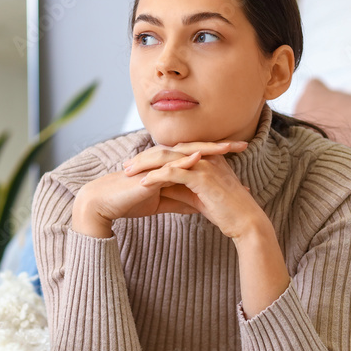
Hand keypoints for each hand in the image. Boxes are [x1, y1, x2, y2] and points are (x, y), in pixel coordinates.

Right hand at [72, 140, 247, 236]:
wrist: (105, 204)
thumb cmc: (130, 201)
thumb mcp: (163, 203)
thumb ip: (182, 201)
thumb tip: (201, 206)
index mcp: (170, 166)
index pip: (198, 157)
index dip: (220, 156)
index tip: (241, 156)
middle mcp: (165, 160)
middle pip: (197, 149)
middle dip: (220, 146)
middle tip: (244, 143)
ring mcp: (156, 164)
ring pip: (185, 152)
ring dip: (207, 148)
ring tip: (227, 147)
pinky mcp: (147, 172)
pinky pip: (168, 164)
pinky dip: (184, 160)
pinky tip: (199, 158)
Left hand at [134, 144, 260, 239]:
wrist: (246, 222)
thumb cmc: (226, 212)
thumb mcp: (199, 198)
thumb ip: (182, 190)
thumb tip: (162, 190)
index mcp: (205, 159)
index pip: (173, 154)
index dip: (152, 159)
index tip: (135, 166)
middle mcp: (205, 158)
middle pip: (168, 152)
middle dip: (144, 158)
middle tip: (126, 166)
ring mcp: (204, 166)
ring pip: (168, 160)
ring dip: (146, 165)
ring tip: (128, 173)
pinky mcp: (203, 178)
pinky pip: (174, 173)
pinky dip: (157, 177)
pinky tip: (143, 184)